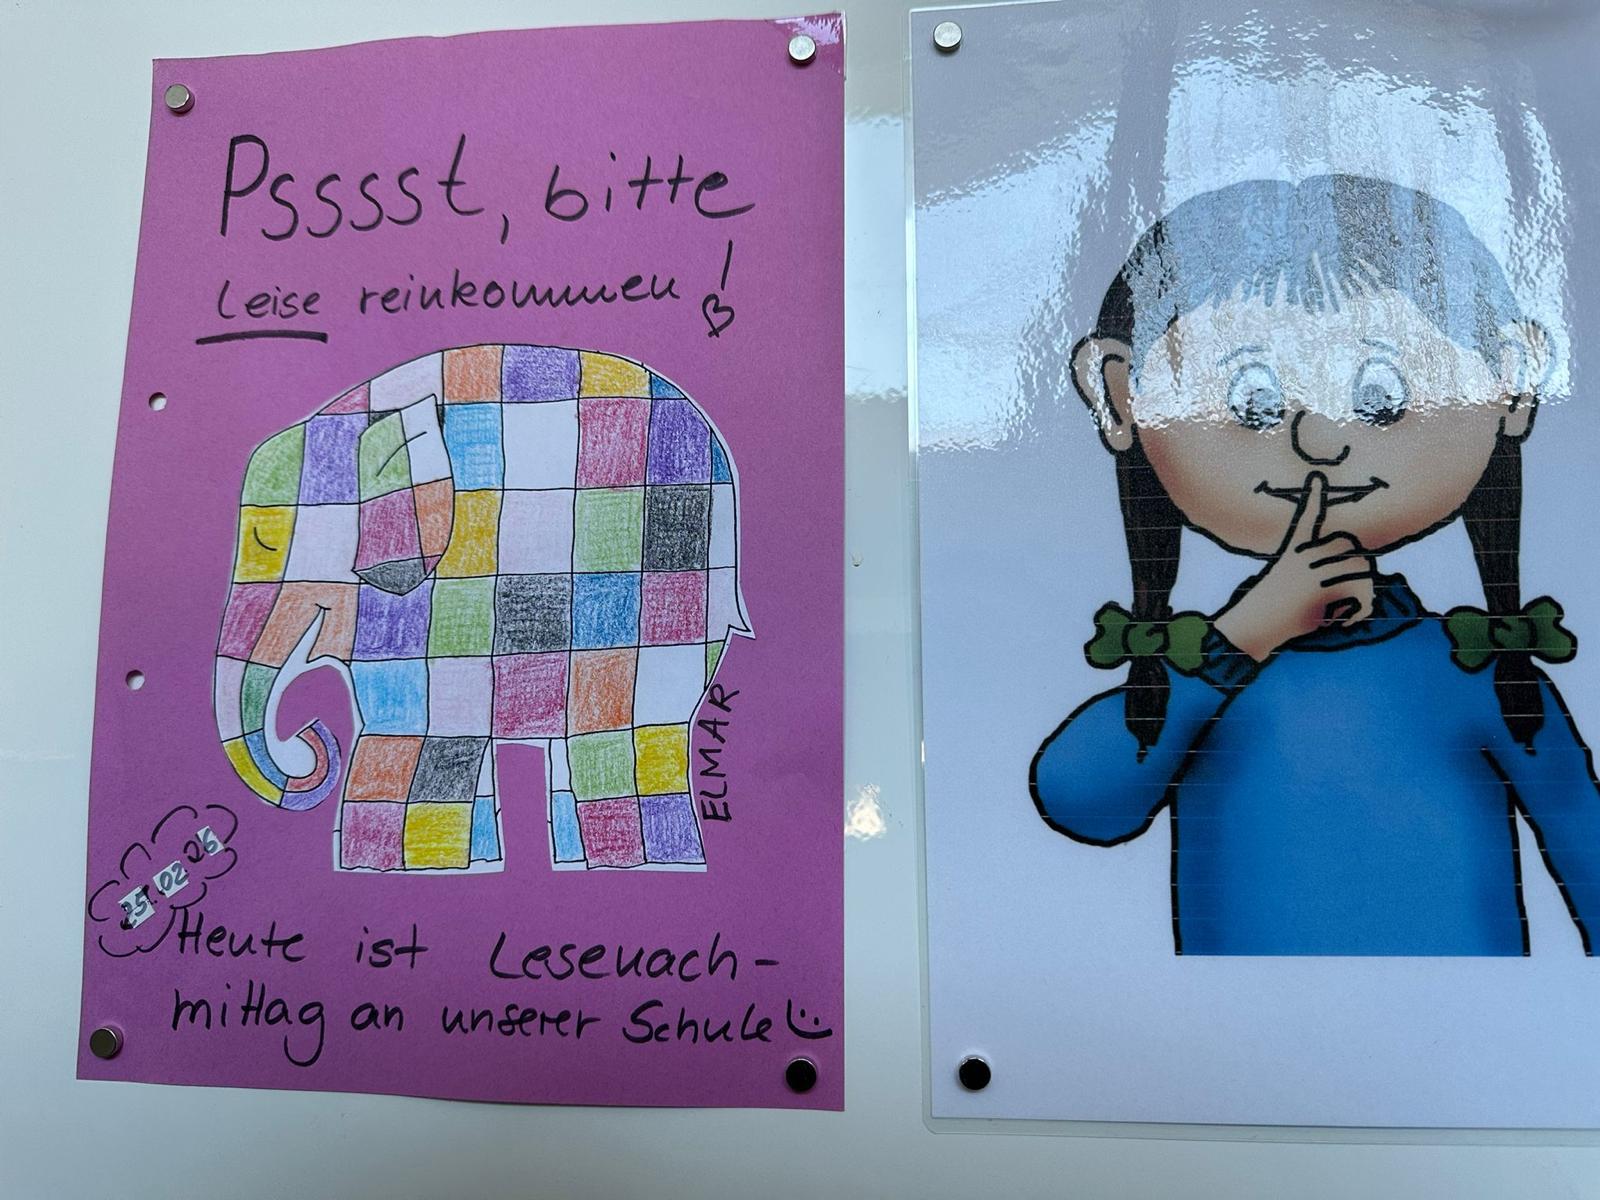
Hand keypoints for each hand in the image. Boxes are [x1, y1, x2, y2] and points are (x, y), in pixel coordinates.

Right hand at [1213, 471, 1375, 661]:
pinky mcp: (1321, 583)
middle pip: (1355, 553)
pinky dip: (1360, 610)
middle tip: (1350, 599)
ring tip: (1342, 613)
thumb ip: (1323, 579)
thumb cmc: (1273, 615)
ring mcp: (1313, 566)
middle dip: (1360, 576)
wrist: (1255, 626)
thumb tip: (1363, 580)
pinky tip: (1342, 620)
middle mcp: (1305, 554)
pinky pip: (1362, 592)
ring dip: (1362, 597)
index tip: (1318, 476)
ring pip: (1362, 573)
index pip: (1308, 519)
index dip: (1314, 497)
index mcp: (1296, 551)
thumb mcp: (1296, 591)